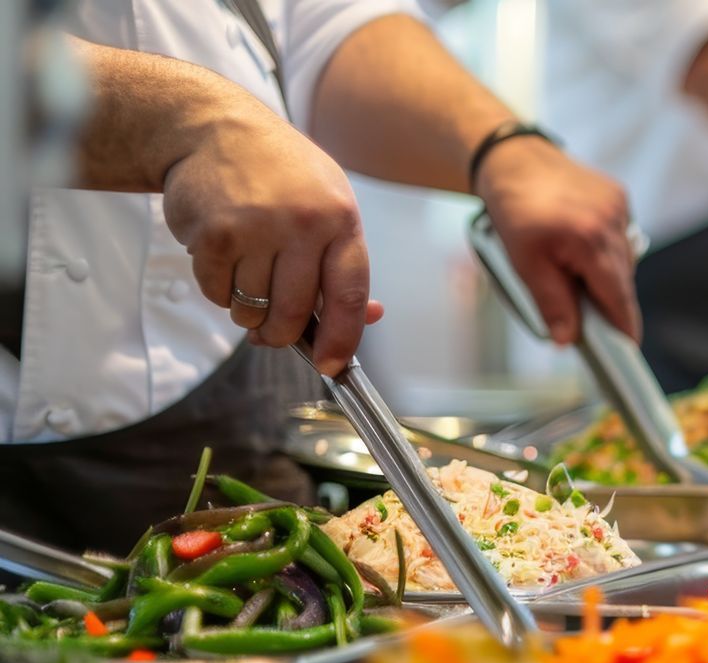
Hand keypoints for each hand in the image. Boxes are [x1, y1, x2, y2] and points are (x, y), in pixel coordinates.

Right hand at [162, 106, 381, 375]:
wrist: (214, 127)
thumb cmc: (280, 173)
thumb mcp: (328, 203)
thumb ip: (344, 262)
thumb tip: (371, 317)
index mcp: (341, 219)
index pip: (349, 295)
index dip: (341, 339)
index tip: (331, 365)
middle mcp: (303, 224)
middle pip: (293, 312)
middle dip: (280, 334)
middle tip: (272, 332)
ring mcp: (256, 228)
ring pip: (252, 308)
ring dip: (246, 310)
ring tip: (246, 275)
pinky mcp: (213, 234)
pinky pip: (217, 293)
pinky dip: (218, 289)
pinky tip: (222, 257)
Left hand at [474, 137, 638, 345]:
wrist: (512, 160)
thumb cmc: (513, 209)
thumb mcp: (524, 264)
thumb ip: (551, 303)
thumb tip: (567, 338)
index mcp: (589, 239)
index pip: (618, 298)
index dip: (624, 328)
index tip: (627, 350)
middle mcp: (611, 222)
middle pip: (622, 282)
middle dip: (606, 302)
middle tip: (584, 317)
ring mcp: (619, 207)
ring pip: (623, 261)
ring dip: (604, 275)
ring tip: (573, 271)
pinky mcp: (619, 198)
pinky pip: (620, 239)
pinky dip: (604, 251)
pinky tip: (580, 245)